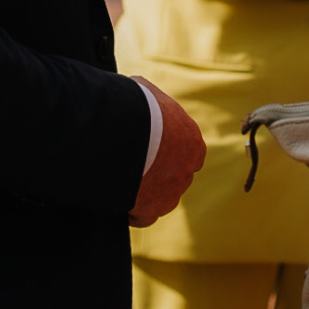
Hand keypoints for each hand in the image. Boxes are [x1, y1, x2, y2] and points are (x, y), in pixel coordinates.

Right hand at [129, 81, 205, 227]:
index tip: (150, 148)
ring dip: (145, 193)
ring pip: (162, 198)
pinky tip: (116, 199)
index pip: (188, 152)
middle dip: (157, 173)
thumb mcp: (145, 91)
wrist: (122, 130)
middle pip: (175, 176)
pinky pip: (144, 217)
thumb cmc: (133, 104)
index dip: (169, 151)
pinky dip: (132, 211)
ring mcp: (171, 191)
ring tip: (121, 180)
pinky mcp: (152, 209)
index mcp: (192, 140)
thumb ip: (150, 101)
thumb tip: (139, 97)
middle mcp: (187, 168)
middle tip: (132, 164)